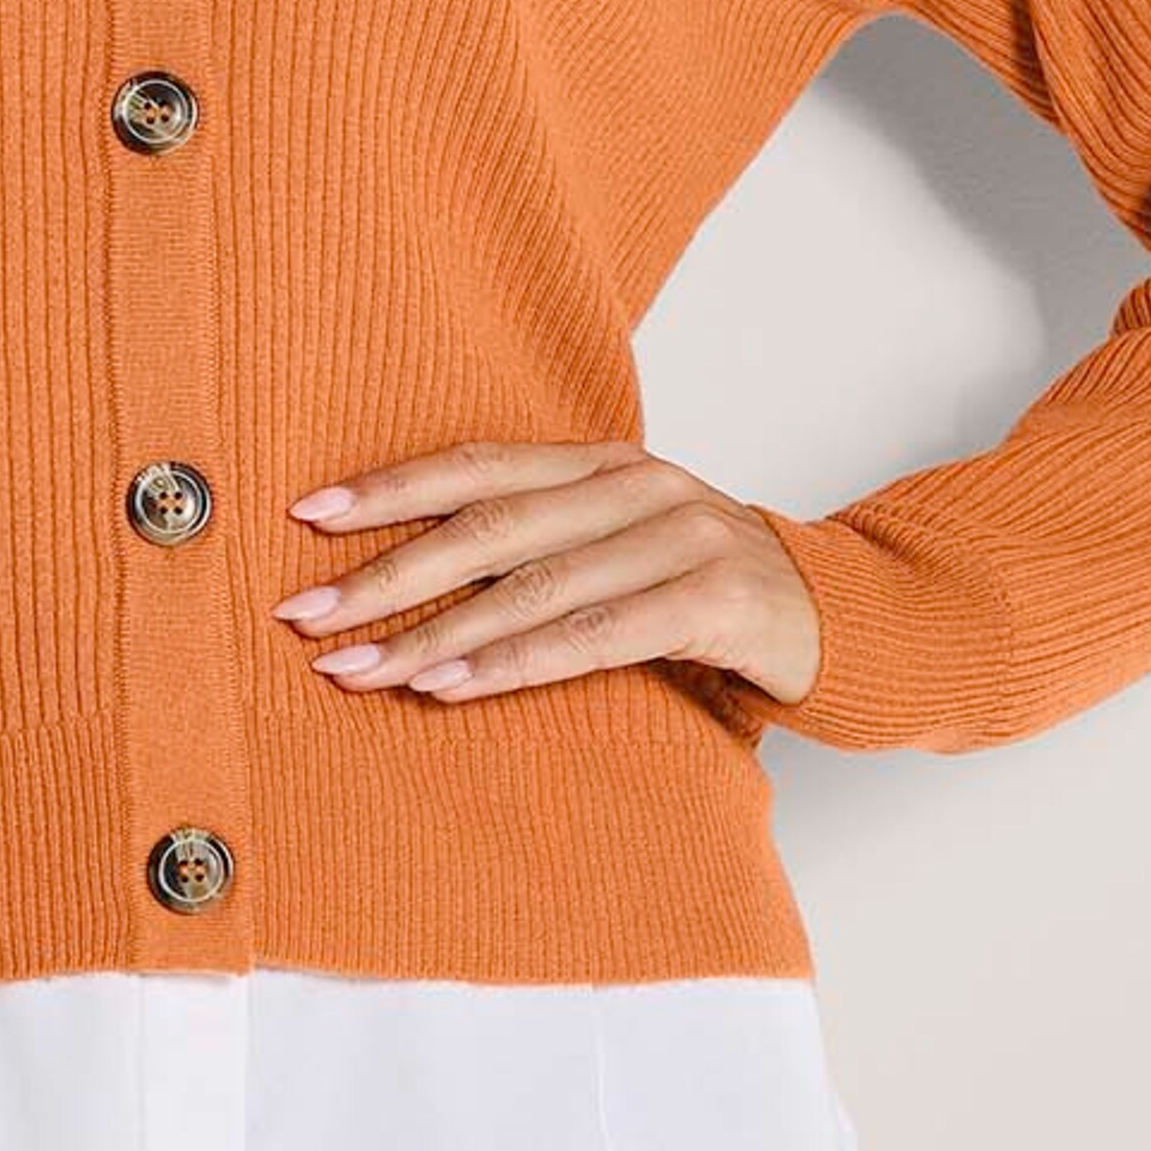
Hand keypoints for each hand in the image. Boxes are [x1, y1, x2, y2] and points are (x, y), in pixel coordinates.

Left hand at [271, 438, 821, 709]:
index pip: (480, 463)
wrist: (846, 618)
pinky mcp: (714, 602)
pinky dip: (512, 663)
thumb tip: (406, 577)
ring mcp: (680, 539)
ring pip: (532, 585)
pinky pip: (593, 636)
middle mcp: (638, 487)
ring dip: (434, 633)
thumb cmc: (707, 591)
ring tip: (358, 668)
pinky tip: (449, 687)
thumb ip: (542, 546)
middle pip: (490, 524)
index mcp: (605, 463)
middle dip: (387, 571)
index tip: (304, 515)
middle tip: (304, 614)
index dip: (391, 486)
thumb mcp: (624, 546)